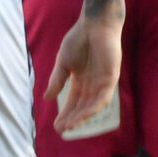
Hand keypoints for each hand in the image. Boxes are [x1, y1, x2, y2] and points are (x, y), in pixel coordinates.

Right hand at [46, 7, 123, 132]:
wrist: (94, 26)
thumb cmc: (78, 40)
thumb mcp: (63, 63)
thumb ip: (57, 81)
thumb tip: (46, 99)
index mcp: (79, 81)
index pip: (72, 102)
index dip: (65, 114)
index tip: (56, 126)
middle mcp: (91, 85)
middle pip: (82, 107)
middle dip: (72, 119)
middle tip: (62, 130)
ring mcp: (102, 82)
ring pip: (93, 105)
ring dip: (83, 116)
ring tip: (72, 126)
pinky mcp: (111, 78)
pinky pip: (104, 96)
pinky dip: (95, 106)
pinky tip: (86, 114)